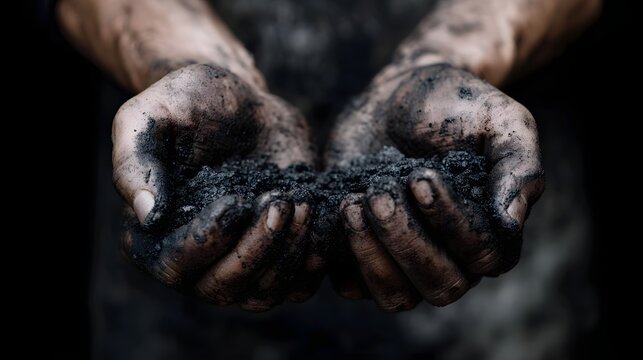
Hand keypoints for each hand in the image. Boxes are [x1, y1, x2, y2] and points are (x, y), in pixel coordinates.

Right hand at [115, 64, 315, 310]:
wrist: (241, 102)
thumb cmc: (188, 104)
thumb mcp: (149, 116)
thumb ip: (134, 162)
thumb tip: (148, 216)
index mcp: (154, 237)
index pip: (177, 267)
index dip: (209, 241)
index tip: (236, 199)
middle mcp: (196, 262)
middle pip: (225, 290)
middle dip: (258, 250)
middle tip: (280, 201)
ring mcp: (240, 262)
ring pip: (264, 294)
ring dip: (290, 255)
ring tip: (303, 202)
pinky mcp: (278, 254)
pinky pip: (299, 284)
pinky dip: (314, 259)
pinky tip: (320, 213)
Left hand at [325, 64, 543, 309]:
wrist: (399, 93)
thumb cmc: (456, 104)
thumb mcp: (500, 120)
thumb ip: (518, 167)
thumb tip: (511, 222)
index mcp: (490, 229)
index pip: (483, 257)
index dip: (452, 225)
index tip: (420, 177)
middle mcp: (451, 256)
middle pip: (439, 287)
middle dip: (405, 241)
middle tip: (378, 192)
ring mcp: (404, 259)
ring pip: (395, 296)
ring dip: (371, 256)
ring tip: (351, 204)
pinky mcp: (363, 252)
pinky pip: (351, 284)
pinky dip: (339, 259)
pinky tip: (333, 210)